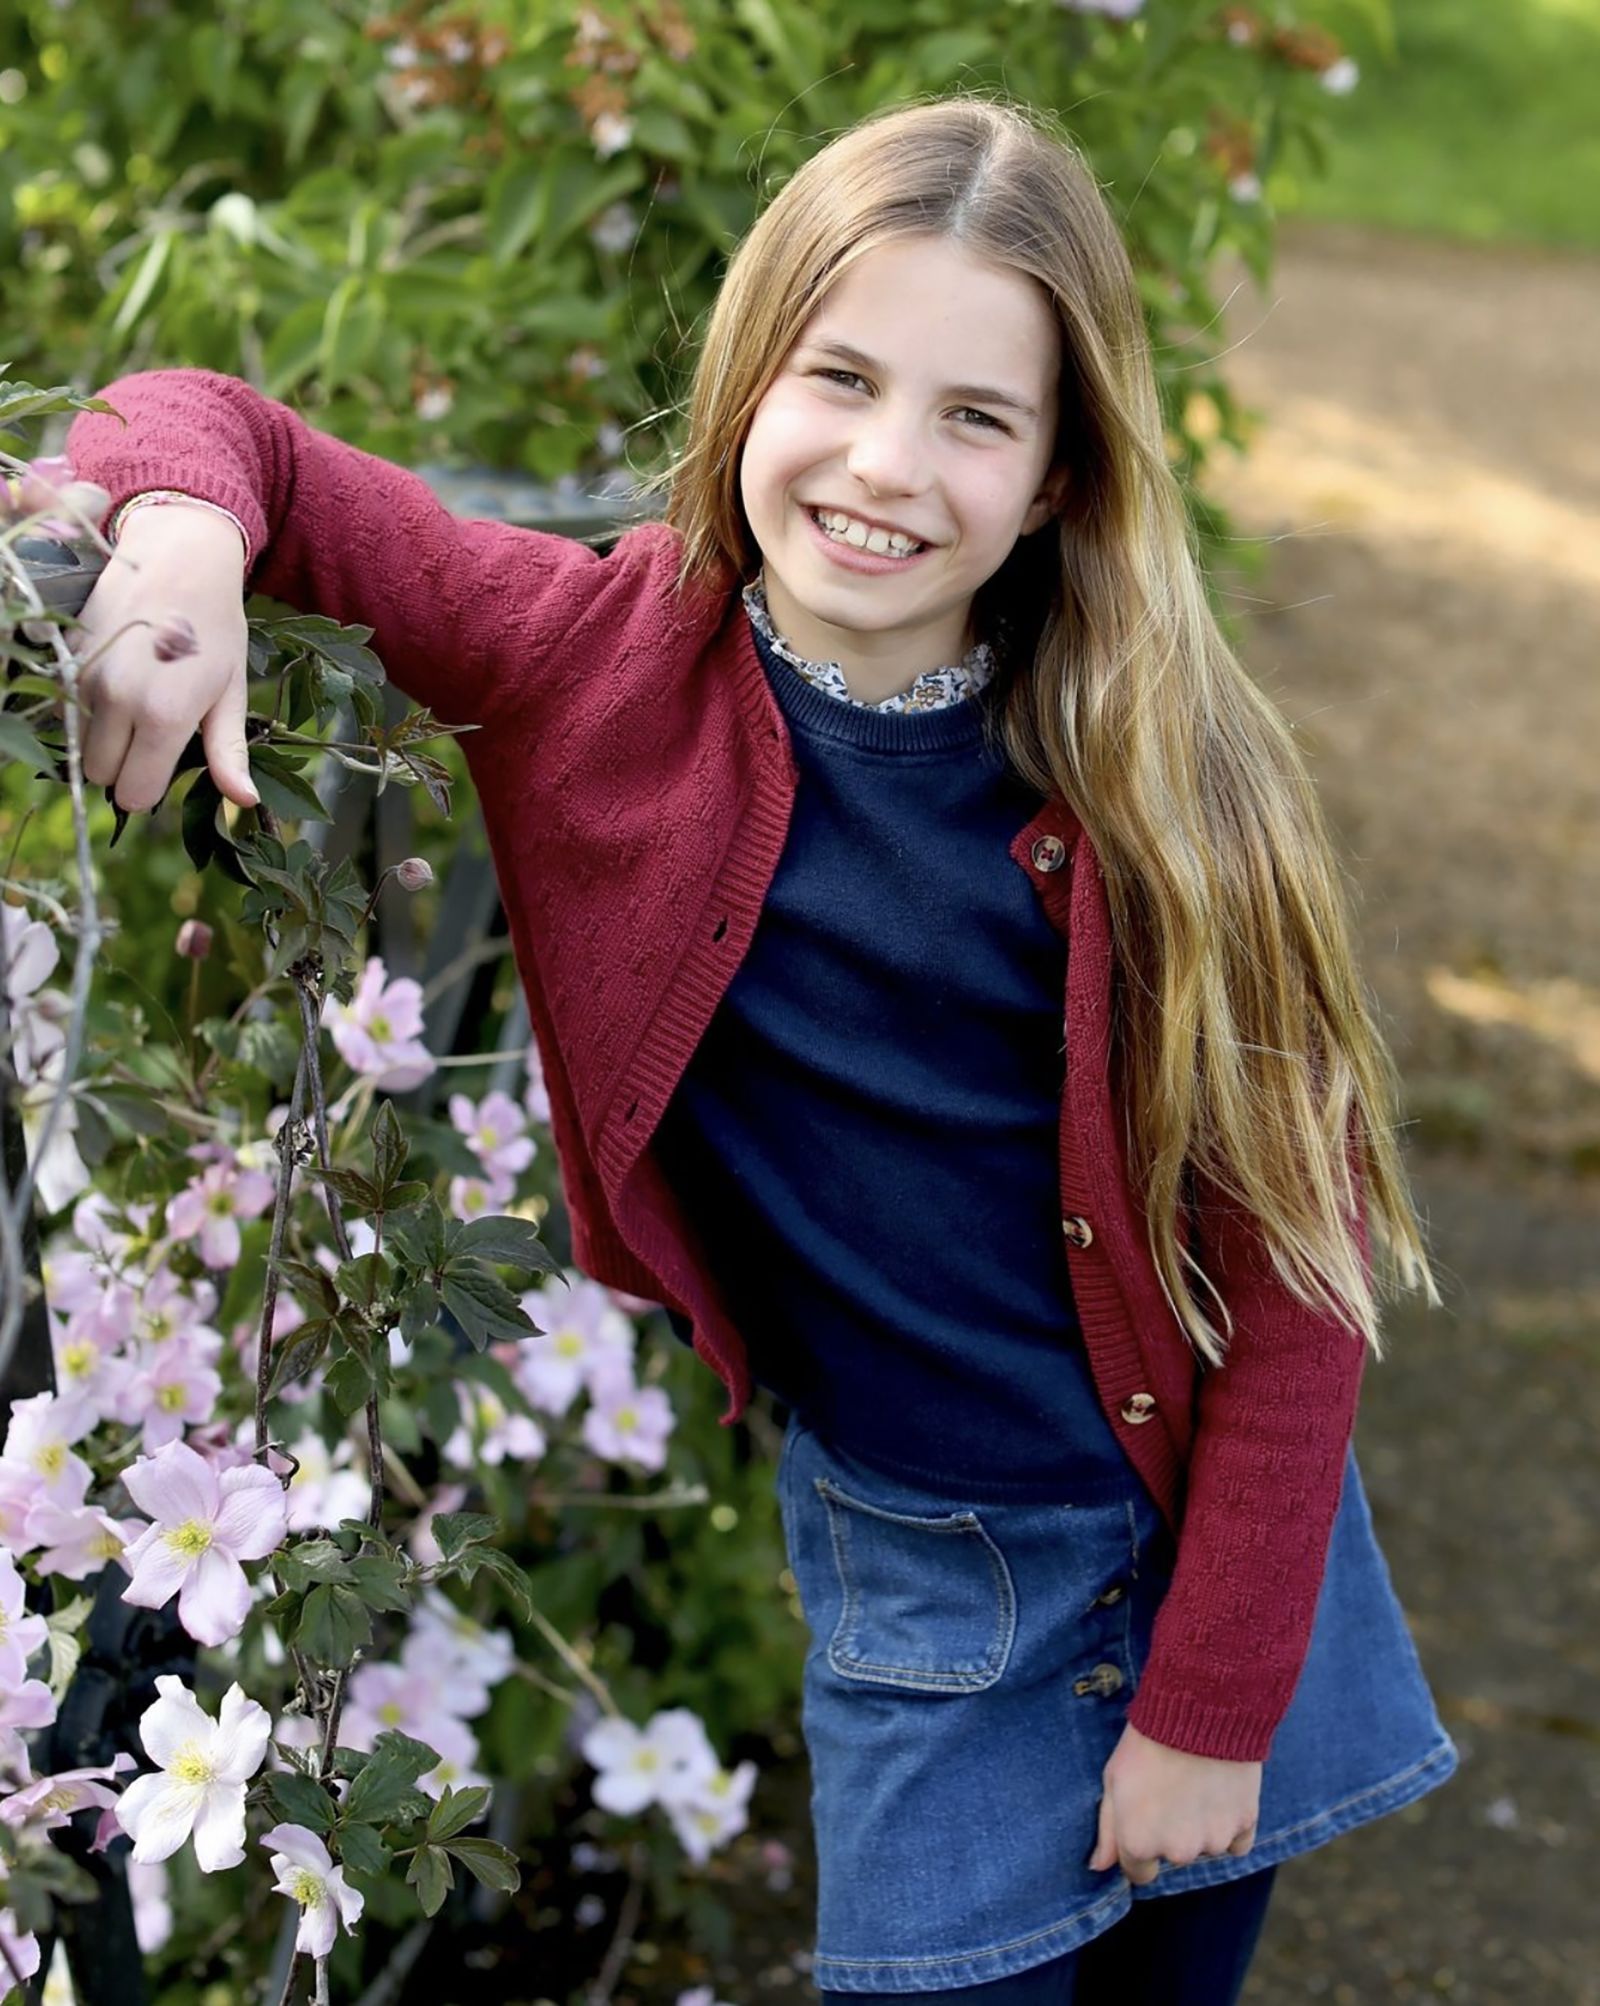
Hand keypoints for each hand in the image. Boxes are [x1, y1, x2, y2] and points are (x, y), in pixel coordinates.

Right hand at [71, 502, 256, 814]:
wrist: (177, 558)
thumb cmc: (215, 629)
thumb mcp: (230, 693)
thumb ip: (228, 752)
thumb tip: (243, 801)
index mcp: (163, 716)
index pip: (135, 794)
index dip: (149, 788)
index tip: (165, 765)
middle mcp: (117, 701)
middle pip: (102, 775)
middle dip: (124, 767)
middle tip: (154, 734)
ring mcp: (86, 677)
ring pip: (81, 744)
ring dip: (104, 738)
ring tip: (138, 703)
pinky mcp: (67, 658)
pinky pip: (67, 710)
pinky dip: (87, 710)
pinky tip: (119, 680)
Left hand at [1088, 1721, 1260, 1886]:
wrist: (1198, 1709)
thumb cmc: (1147, 1741)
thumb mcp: (1113, 1779)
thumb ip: (1108, 1829)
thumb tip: (1098, 1866)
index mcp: (1140, 1843)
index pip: (1140, 1872)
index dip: (1140, 1846)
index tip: (1145, 1819)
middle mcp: (1178, 1852)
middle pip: (1174, 1856)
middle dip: (1171, 1832)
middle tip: (1170, 1790)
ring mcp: (1213, 1841)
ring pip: (1206, 1847)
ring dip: (1202, 1827)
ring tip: (1195, 1783)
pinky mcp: (1245, 1825)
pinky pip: (1237, 1841)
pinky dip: (1230, 1824)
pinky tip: (1220, 1792)